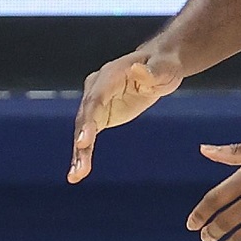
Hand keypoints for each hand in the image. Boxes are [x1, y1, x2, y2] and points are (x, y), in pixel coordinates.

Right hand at [68, 50, 182, 182]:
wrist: (159, 66)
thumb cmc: (163, 64)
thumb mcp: (164, 67)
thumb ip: (152, 71)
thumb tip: (137, 69)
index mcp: (110, 75)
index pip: (96, 98)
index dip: (89, 119)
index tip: (83, 141)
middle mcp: (97, 89)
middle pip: (85, 117)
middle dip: (81, 142)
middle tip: (79, 167)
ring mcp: (96, 103)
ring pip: (83, 130)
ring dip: (79, 153)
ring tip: (76, 176)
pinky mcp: (100, 116)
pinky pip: (89, 137)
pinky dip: (84, 154)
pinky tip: (79, 172)